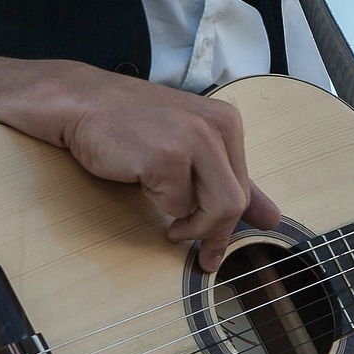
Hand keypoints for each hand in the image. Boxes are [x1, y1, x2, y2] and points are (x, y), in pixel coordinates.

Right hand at [1, 62, 280, 272]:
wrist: (81, 103)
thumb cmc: (130, 126)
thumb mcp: (188, 148)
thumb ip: (228, 181)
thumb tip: (272, 218)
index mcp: (227, 124)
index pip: (245, 188)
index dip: (230, 225)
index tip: (214, 250)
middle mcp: (217, 128)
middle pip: (235, 203)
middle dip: (214, 234)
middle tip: (193, 248)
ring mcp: (193, 141)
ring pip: (217, 210)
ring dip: (191, 226)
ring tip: (170, 224)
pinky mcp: (166, 158)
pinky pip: (176, 206)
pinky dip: (159, 207)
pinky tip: (142, 185)